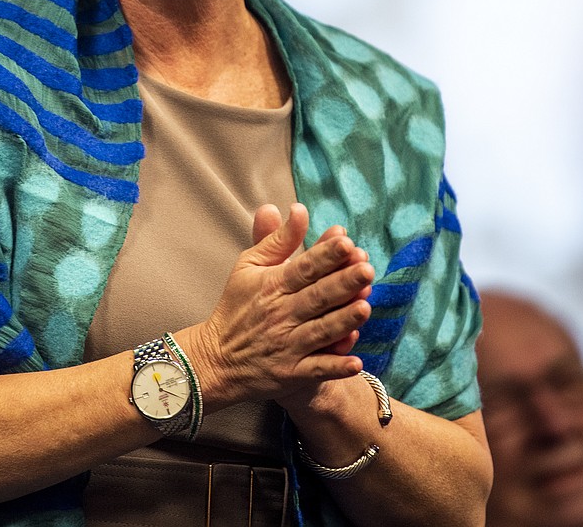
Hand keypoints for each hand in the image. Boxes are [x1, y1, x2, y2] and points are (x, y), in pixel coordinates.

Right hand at [184, 204, 373, 408]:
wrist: (215, 358)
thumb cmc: (238, 305)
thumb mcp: (250, 265)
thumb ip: (278, 239)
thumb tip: (299, 209)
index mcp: (271, 285)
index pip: (303, 267)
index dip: (324, 254)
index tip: (346, 240)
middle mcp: (280, 314)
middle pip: (316, 297)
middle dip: (342, 283)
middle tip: (367, 269)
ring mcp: (286, 345)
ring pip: (320, 332)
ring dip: (343, 321)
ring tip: (365, 307)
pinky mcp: (290, 373)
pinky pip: (316, 370)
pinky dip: (335, 367)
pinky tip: (356, 362)